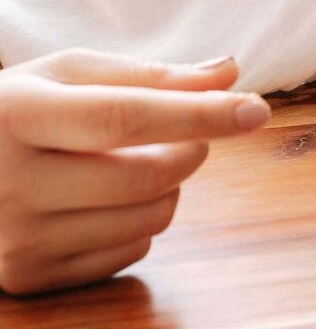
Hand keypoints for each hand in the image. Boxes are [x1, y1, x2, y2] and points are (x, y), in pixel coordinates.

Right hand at [0, 48, 271, 294]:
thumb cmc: (17, 112)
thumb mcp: (68, 76)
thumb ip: (151, 74)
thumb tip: (229, 74)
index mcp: (17, 116)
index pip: (125, 117)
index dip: (199, 114)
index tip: (255, 109)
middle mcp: (10, 184)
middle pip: (147, 175)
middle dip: (192, 148)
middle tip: (189, 132)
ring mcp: (17, 239)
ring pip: (150, 217)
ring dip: (171, 186)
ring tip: (133, 162)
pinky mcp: (29, 278)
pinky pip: (132, 251)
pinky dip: (142, 222)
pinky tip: (106, 200)